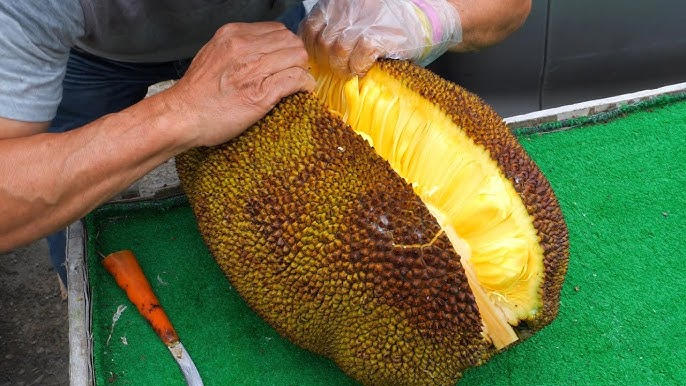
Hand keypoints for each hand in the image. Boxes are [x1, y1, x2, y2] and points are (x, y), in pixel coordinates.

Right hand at [165, 22, 315, 146]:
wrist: (182, 115)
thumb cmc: (196, 92)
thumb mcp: (213, 54)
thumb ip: (237, 48)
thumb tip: (261, 50)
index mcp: (233, 35)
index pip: (278, 30)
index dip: (285, 46)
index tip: (284, 60)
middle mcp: (244, 47)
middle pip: (291, 41)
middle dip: (296, 57)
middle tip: (292, 72)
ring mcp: (254, 69)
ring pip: (298, 57)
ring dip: (302, 70)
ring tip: (295, 83)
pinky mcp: (262, 93)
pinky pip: (296, 79)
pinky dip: (304, 85)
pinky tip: (301, 91)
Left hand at [300, 0, 461, 76]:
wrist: (431, 16)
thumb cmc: (394, 20)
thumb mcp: (360, 15)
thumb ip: (339, 26)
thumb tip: (319, 52)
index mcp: (340, 2)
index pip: (310, 27)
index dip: (312, 47)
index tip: (320, 58)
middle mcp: (348, 9)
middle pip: (322, 42)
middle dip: (327, 60)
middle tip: (338, 68)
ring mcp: (364, 23)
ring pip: (337, 51)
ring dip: (342, 67)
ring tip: (351, 70)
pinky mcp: (379, 37)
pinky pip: (358, 59)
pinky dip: (358, 68)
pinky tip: (365, 68)